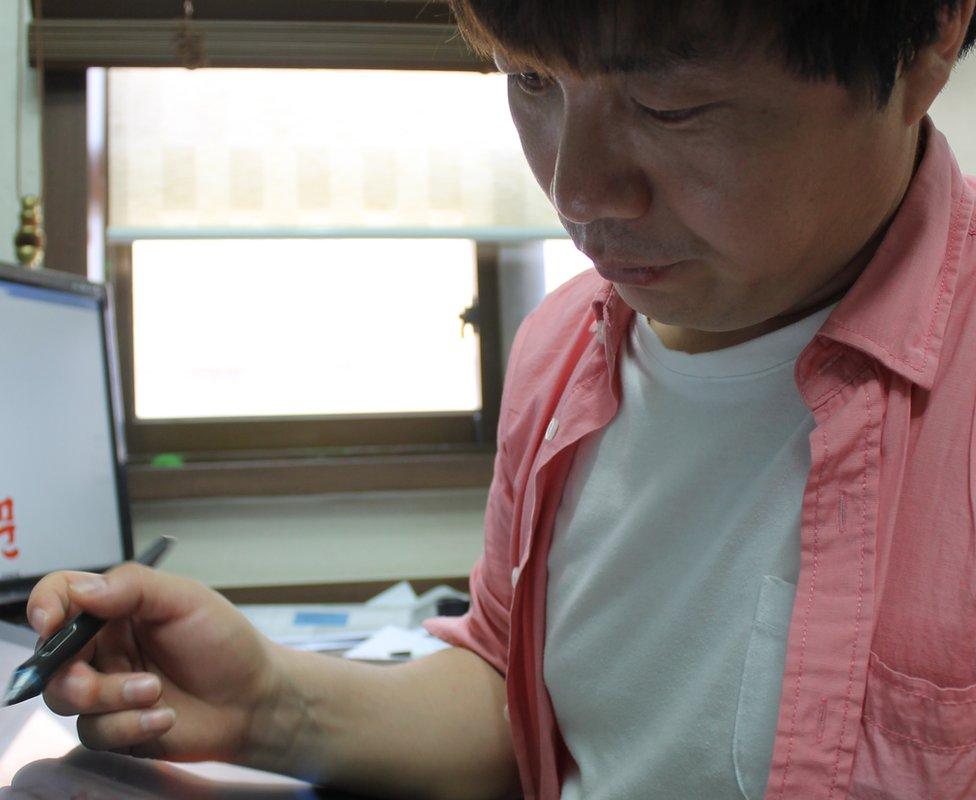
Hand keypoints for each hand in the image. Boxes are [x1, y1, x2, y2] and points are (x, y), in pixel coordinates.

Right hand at [26, 565, 277, 763]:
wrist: (254, 697)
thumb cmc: (224, 641)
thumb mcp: (186, 600)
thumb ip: (135, 587)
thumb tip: (82, 590)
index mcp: (115, 608)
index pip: (60, 596)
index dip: (44, 606)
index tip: (51, 623)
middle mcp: (102, 646)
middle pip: (52, 659)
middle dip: (78, 674)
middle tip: (118, 678)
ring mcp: (105, 688)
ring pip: (67, 699)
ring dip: (110, 699)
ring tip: (156, 692)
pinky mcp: (115, 727)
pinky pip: (95, 732)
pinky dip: (129, 726)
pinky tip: (166, 717)